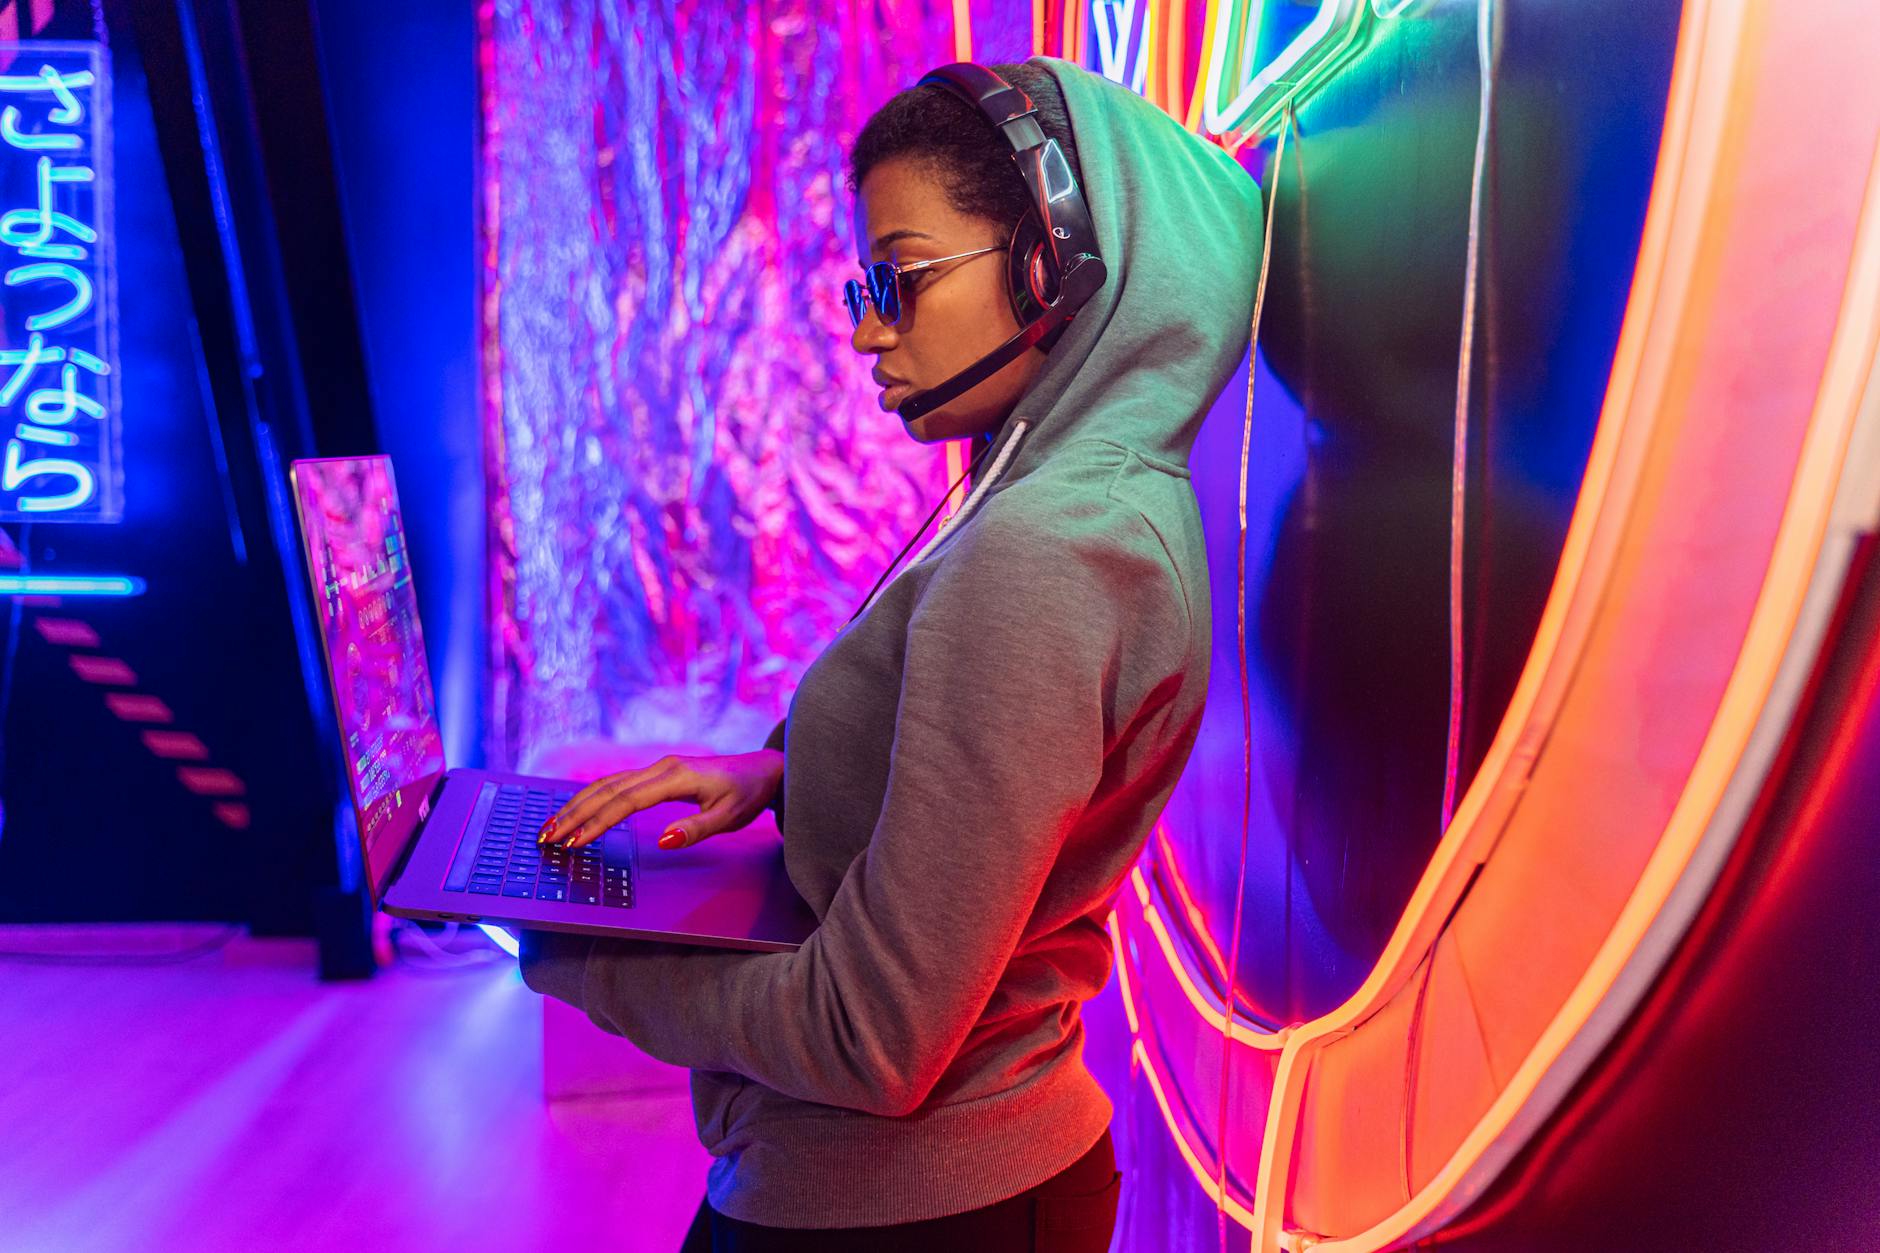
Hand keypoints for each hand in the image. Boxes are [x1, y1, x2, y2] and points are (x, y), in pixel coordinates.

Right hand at [537, 750, 784, 851]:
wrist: (762, 769)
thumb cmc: (747, 794)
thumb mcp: (730, 817)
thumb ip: (697, 829)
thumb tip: (664, 841)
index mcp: (676, 777)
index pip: (626, 801)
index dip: (598, 822)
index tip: (575, 842)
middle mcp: (660, 768)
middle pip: (607, 789)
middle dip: (574, 814)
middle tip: (547, 838)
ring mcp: (656, 768)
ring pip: (607, 784)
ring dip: (577, 804)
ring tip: (551, 826)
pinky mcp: (657, 773)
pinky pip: (617, 783)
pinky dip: (592, 797)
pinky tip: (576, 810)